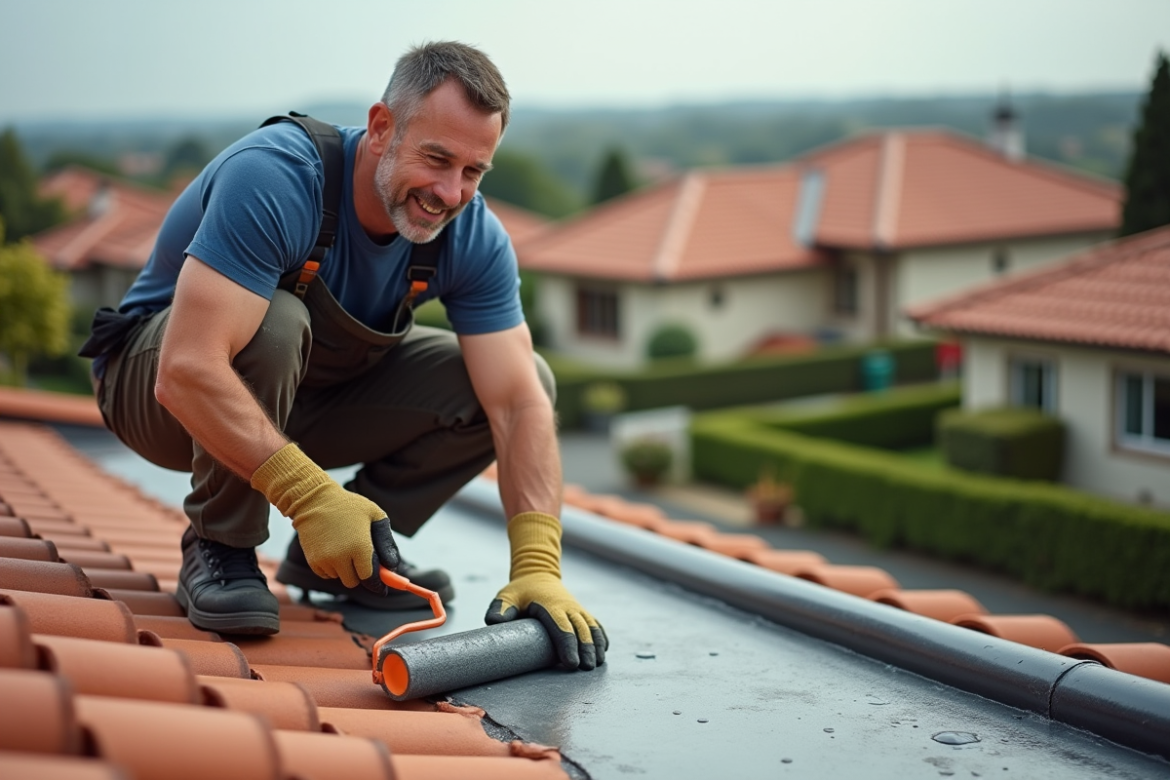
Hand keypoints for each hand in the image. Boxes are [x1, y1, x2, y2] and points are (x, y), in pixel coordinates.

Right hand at [251, 443, 399, 588]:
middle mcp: (341, 557)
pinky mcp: (313, 561)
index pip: (370, 578)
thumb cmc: (349, 506)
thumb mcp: (375, 515)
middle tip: (362, 560)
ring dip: (345, 570)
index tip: (382, 585)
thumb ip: (386, 541)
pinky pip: (327, 574)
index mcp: (360, 547)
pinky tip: (333, 549)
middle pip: (354, 582)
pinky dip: (332, 568)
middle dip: (361, 574)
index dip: (377, 583)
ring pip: (340, 578)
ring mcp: (325, 560)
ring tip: (345, 547)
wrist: (314, 500)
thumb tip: (392, 565)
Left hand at [484, 512, 607, 669]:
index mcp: (550, 606)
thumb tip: (494, 624)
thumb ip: (500, 609)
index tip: (571, 664)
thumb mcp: (506, 596)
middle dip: (586, 650)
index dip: (567, 646)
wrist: (538, 573)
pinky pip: (595, 624)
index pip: (561, 628)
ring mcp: (577, 609)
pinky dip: (601, 637)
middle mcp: (568, 607)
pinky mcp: (581, 611)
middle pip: (580, 630)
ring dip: (596, 645)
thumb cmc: (520, 590)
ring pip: (591, 627)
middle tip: (586, 669)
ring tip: (597, 664)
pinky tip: (603, 651)